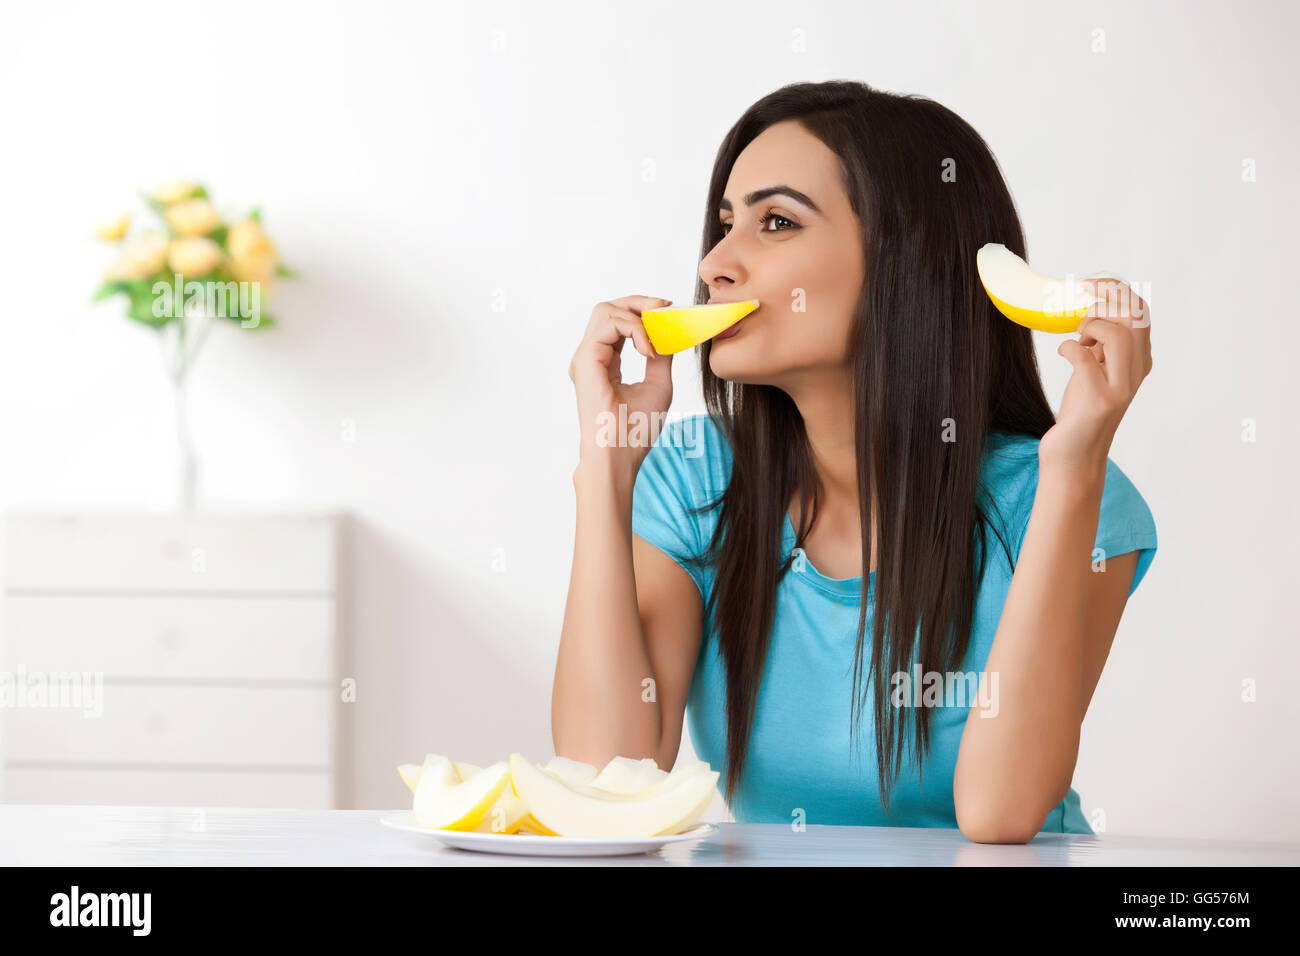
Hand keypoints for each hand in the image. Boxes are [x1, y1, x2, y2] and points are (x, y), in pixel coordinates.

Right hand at [568, 295, 674, 468]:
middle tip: (665, 307)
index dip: (642, 314)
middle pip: (609, 310)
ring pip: (606, 311)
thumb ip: (661, 358)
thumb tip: (669, 334)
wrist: (619, 456)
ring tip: (657, 334)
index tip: (668, 314)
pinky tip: (648, 348)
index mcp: (605, 364)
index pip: (619, 324)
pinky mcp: (586, 359)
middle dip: (639, 303)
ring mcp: (586, 358)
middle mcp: (592, 358)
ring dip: (636, 315)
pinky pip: (608, 324)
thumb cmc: (634, 432)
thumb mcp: (658, 385)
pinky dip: (633, 328)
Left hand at [1039, 277, 1151, 475]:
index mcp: (1139, 360)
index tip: (1090, 284)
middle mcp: (1137, 372)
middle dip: (1106, 298)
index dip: (1117, 289)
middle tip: (1081, 308)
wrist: (1073, 455)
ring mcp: (1121, 388)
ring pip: (1119, 334)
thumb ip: (1100, 344)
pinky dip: (1069, 348)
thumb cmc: (1080, 410)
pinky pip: (1084, 358)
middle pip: (1136, 315)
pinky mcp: (1100, 402)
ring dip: (1091, 326)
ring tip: (1077, 338)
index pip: (1141, 310)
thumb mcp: (1094, 370)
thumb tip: (1092, 309)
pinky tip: (1063, 352)